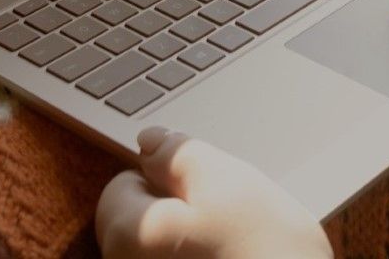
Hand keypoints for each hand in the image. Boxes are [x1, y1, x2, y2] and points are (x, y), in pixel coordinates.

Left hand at [96, 127, 330, 258]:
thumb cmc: (265, 250)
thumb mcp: (224, 179)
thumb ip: (176, 153)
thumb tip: (149, 140)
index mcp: (125, 237)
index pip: (122, 184)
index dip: (164, 177)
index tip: (200, 188)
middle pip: (142, 219)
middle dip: (177, 209)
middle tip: (223, 216)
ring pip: (165, 244)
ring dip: (193, 237)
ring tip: (233, 243)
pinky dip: (202, 258)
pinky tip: (233, 258)